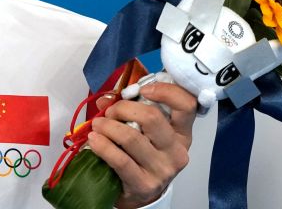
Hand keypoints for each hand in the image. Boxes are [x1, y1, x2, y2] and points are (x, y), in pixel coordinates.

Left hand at [87, 82, 196, 207]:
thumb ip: (129, 110)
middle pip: (152, 117)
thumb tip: (107, 98)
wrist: (139, 193)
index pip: (186, 105)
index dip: (166, 91)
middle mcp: (176, 151)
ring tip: (97, 126)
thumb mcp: (143, 131)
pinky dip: (103, 146)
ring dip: (108, 126)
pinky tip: (94, 140)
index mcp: (181, 133)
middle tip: (110, 113)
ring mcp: (162, 169)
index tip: (142, 89)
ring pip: (131, 137)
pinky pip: (120, 160)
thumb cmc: (140, 156)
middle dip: (123, 109)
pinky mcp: (144, 184)